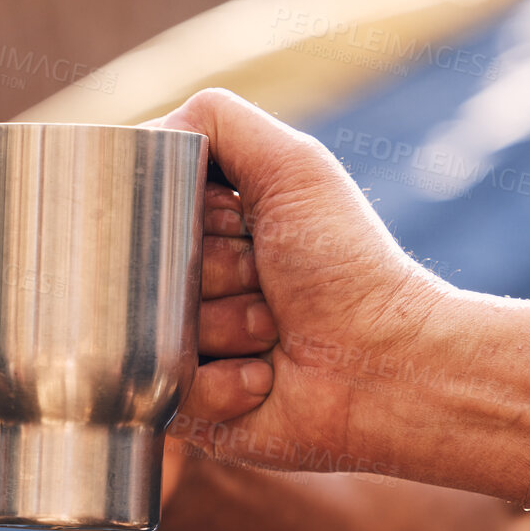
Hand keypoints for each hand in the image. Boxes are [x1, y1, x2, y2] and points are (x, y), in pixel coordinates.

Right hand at [147, 89, 449, 471]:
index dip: (195, 222)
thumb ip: (214, 121)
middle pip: (143, 274)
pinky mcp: (187, 409)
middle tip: (266, 287)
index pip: (146, 215)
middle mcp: (189, 289)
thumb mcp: (292, 166)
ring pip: (149, 333)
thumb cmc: (346, 264)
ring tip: (272, 335)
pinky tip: (264, 379)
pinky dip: (220, 384)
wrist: (389, 365)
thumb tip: (140, 139)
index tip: (244, 228)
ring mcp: (183, 351)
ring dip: (222, 330)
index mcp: (204, 233)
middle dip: (210, 276)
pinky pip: (167, 389)